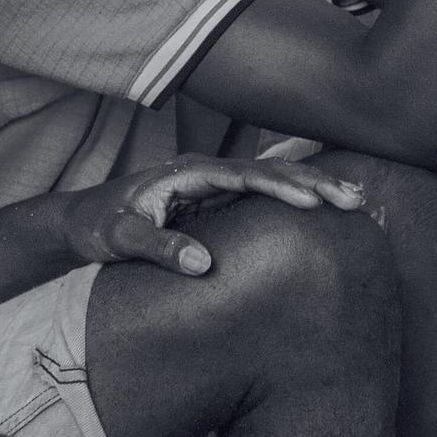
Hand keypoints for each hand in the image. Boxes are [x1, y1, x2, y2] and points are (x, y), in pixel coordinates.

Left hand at [44, 156, 371, 275]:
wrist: (81, 219)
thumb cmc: (97, 225)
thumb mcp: (119, 238)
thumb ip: (156, 247)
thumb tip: (201, 265)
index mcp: (187, 173)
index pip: (243, 176)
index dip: (281, 187)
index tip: (315, 202)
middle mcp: (206, 171)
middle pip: (269, 171)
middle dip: (314, 182)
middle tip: (355, 198)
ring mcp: (214, 183)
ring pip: (272, 179)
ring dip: (313, 186)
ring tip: (356, 199)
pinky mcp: (217, 199)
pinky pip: (263, 194)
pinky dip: (296, 197)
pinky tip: (324, 206)